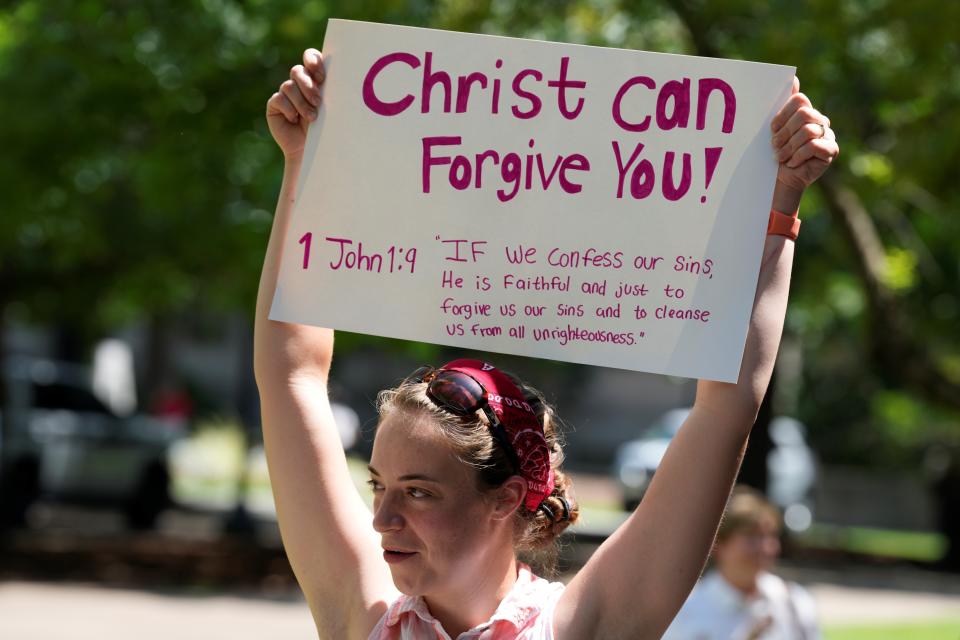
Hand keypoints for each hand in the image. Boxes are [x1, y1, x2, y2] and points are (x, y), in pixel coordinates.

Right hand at [266, 48, 324, 159]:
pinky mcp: (275, 104)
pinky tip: (294, 120)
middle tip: (318, 102)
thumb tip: (339, 74)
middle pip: (298, 70)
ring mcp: (285, 93)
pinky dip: (289, 109)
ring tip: (311, 118)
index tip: (321, 76)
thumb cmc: (325, 129)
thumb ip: (330, 91)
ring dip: (301, 102)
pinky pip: (279, 99)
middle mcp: (299, 83)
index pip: (310, 58)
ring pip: (289, 86)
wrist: (310, 150)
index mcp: (314, 79)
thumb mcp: (330, 108)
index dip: (313, 61)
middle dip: (308, 86)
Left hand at [770, 77, 838, 207]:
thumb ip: (782, 105)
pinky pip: (814, 146)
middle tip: (775, 146)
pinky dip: (798, 156)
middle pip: (804, 114)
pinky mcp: (831, 150)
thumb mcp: (774, 129)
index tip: (772, 130)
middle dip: (785, 133)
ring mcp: (828, 134)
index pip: (798, 100)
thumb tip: (793, 77)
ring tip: (782, 157)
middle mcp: (820, 120)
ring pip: (808, 131)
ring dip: (789, 147)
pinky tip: (793, 163)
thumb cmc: (776, 152)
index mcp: (806, 111)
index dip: (782, 116)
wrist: (780, 179)